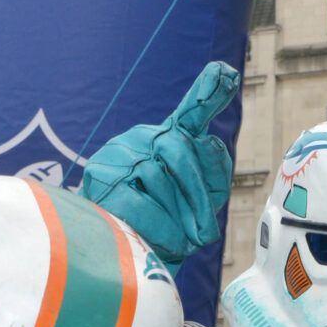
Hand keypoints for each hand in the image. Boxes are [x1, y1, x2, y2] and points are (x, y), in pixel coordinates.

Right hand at [78, 61, 238, 266]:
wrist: (118, 254)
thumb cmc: (161, 227)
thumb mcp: (194, 204)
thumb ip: (210, 175)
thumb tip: (210, 142)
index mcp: (165, 140)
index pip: (190, 113)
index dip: (208, 92)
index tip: (226, 72)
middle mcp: (140, 139)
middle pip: (179, 148)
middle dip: (198, 195)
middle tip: (206, 233)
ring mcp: (117, 156)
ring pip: (158, 176)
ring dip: (178, 217)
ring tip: (182, 243)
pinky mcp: (100, 180)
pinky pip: (139, 202)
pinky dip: (161, 226)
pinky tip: (170, 243)